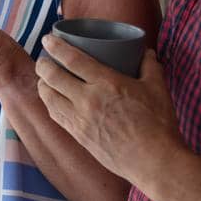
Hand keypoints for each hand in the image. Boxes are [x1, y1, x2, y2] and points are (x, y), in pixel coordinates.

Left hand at [34, 35, 190, 198]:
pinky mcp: (78, 136)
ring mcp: (80, 120)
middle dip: (43, 65)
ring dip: (42, 85)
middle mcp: (87, 100)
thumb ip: (150, 67)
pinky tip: (53, 100)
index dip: (56, 47)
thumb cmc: (158, 124)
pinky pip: (56, 116)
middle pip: (52, 77)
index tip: (48, 39)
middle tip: (44, 59)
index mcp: (106, 83)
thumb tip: (147, 53)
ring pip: (49, 98)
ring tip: (44, 79)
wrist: (153, 161)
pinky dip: (50, 104)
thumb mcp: (157, 89)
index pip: (72, 59)